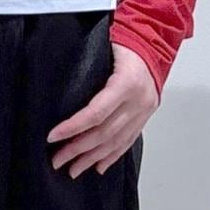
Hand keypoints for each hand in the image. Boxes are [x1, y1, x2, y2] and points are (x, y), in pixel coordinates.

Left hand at [47, 41, 157, 177]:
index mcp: (127, 83)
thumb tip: (56, 90)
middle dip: (78, 149)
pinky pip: (128, 140)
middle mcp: (138, 101)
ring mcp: (144, 111)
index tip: (53, 137)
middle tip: (57, 160)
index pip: (96, 113)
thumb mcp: (105, 49)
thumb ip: (85, 70)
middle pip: (104, 133)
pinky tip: (98, 167)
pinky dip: (112, 155)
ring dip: (92, 158)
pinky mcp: (145, 116)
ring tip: (73, 170)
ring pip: (116, 142)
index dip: (73, 127)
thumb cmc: (126, 41)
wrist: (156, 40)